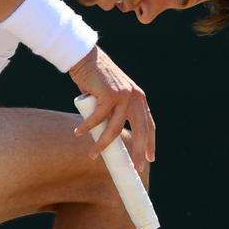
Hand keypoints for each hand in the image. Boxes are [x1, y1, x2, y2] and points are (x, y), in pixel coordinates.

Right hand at [69, 46, 155, 168]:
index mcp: (139, 98)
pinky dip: (87, 127)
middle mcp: (135, 97)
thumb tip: (110, 135)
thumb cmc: (95, 80)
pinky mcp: (110, 95)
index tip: (149, 159)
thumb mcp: (111, 97)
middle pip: (140, 130)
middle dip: (139, 151)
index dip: (150, 143)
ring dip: (102, 144)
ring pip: (115, 128)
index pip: (149, 125)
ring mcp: (124, 95)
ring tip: (92, 155)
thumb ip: (115, 112)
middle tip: (136, 169)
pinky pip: (97, 118)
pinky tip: (79, 132)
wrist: (86, 59)